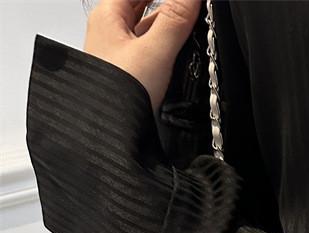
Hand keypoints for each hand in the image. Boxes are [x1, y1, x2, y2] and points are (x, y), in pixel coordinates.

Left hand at [83, 0, 201, 111]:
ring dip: (171, 27)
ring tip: (193, 27)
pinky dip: (168, 49)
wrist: (110, 137)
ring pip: (149, 29)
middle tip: (192, 10)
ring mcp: (121, 55)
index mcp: (108, 16)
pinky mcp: (132, 75)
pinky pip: (152, 53)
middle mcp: (112, 33)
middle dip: (169, 7)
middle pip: (144, 5)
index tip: (188, 2)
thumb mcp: (155, 52)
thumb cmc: (115, 96)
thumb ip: (176, 19)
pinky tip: (182, 55)